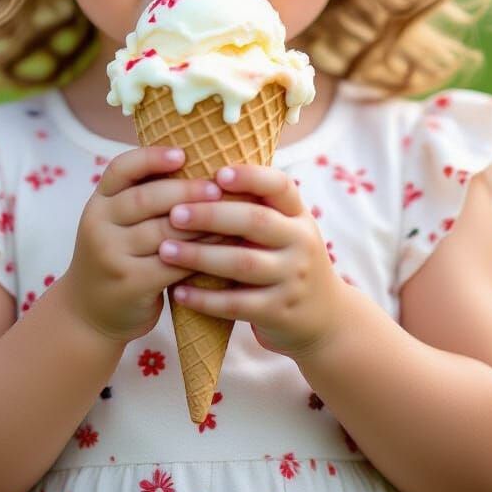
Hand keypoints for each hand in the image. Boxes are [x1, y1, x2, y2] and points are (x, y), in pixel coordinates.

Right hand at [60, 146, 224, 344]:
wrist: (91, 313)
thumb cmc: (118, 256)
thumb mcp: (117, 223)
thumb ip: (144, 197)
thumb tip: (198, 161)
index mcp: (98, 202)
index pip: (121, 169)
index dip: (151, 158)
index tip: (182, 154)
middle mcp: (98, 225)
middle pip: (146, 198)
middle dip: (186, 190)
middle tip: (218, 188)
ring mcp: (111, 255)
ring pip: (163, 232)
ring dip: (200, 222)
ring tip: (229, 215)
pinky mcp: (130, 284)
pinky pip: (173, 263)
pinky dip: (200, 253)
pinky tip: (222, 247)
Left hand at [157, 163, 346, 359]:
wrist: (325, 319)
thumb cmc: (287, 260)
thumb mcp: (286, 229)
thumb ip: (256, 206)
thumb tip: (199, 174)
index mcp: (298, 215)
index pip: (280, 185)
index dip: (250, 176)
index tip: (216, 173)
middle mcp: (301, 242)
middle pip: (255, 221)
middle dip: (211, 215)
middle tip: (174, 213)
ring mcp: (292, 278)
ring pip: (242, 263)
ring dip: (200, 256)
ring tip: (165, 250)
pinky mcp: (279, 311)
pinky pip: (237, 304)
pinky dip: (204, 299)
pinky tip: (177, 292)